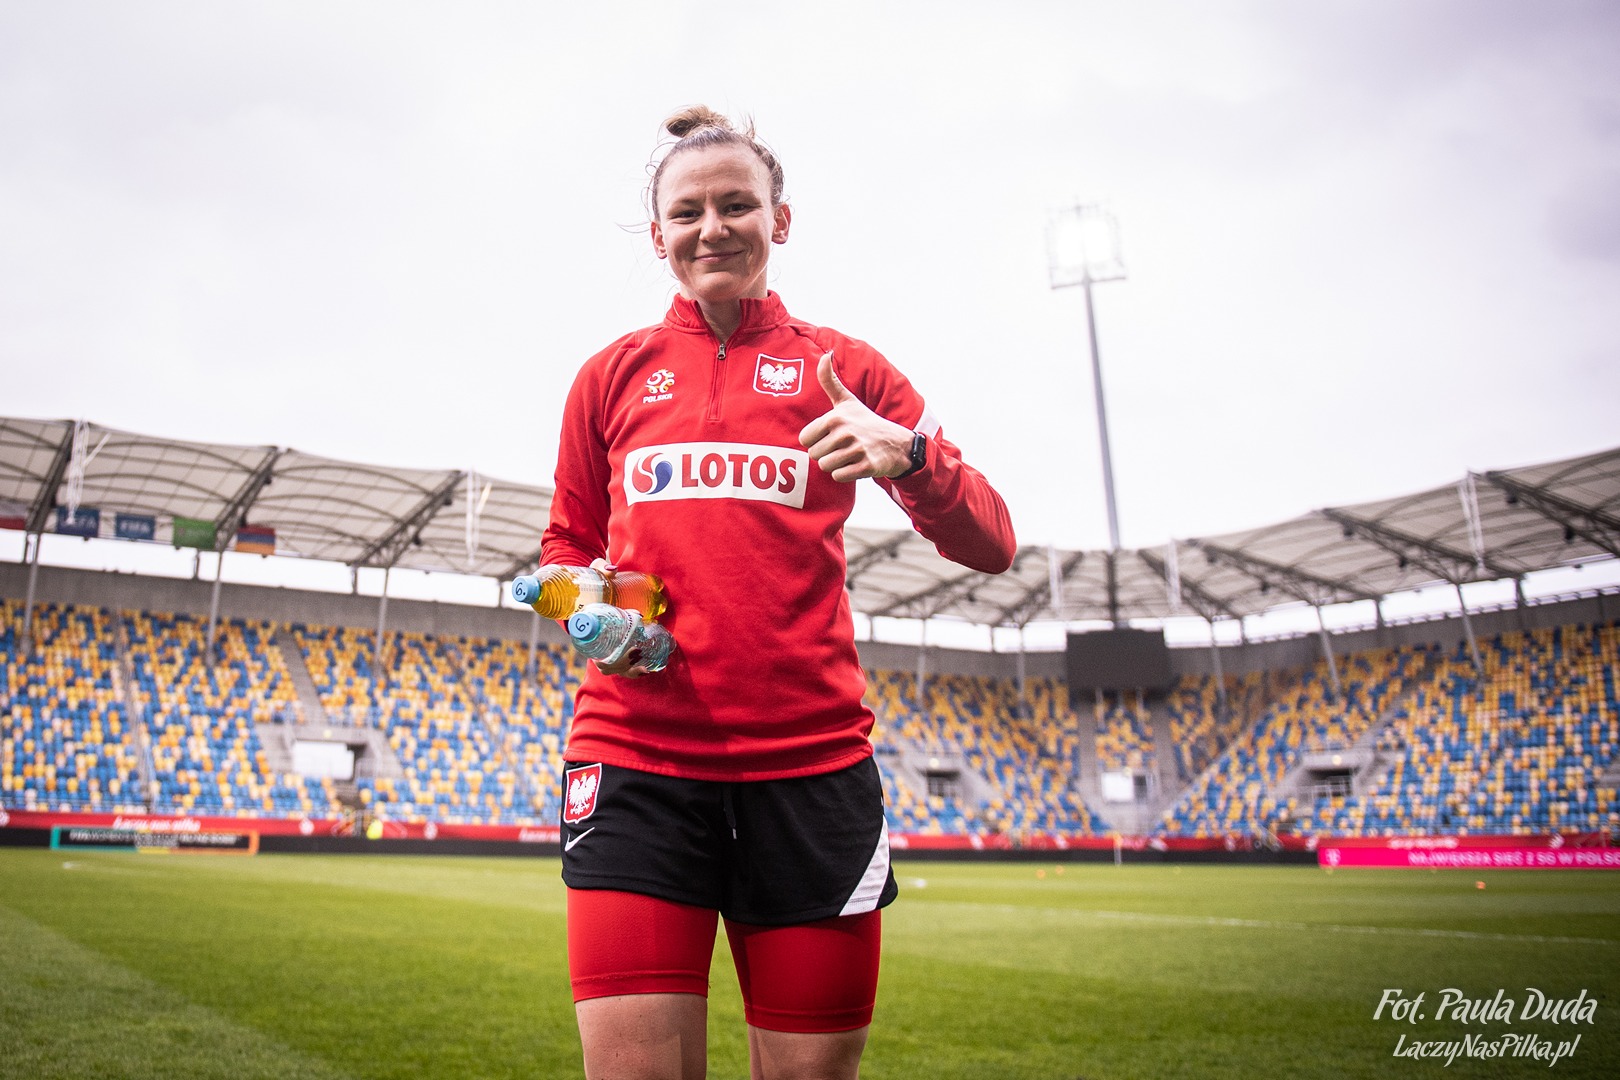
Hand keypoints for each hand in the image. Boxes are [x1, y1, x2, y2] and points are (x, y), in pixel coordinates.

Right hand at [580, 559, 645, 676]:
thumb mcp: (593, 574)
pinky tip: (647, 670)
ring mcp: (602, 648)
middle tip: (636, 651)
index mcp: (582, 627)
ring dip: (628, 670)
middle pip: (603, 663)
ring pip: (613, 668)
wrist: (586, 590)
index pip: (588, 644)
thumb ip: (600, 570)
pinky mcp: (613, 649)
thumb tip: (613, 570)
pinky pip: (620, 667)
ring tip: (645, 667)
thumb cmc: (589, 583)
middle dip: (620, 663)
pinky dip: (632, 671)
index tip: (619, 651)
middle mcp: (591, 642)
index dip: (601, 651)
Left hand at [798, 350, 913, 481]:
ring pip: (826, 467)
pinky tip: (856, 464)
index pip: (805, 439)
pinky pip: (839, 477)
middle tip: (842, 447)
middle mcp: (845, 432)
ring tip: (849, 455)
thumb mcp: (847, 401)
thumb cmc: (865, 421)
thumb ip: (830, 380)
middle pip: (814, 455)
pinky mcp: (866, 466)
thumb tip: (826, 354)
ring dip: (836, 465)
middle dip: (826, 454)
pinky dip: (845, 474)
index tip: (830, 436)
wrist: (896, 443)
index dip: (816, 440)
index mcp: (835, 417)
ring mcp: (857, 449)